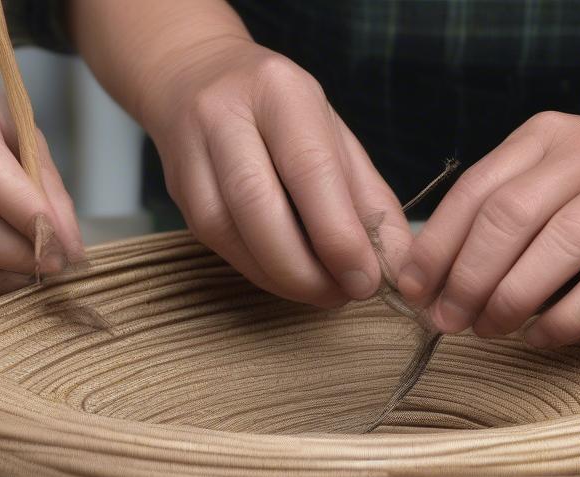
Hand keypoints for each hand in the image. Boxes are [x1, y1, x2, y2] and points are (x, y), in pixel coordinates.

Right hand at [137, 37, 409, 306]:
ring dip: (281, 278)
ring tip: (322, 292)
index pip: (310, 168)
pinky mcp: (179, 194)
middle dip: (306, 268)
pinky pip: (219, 246)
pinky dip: (260, 273)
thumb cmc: (281, 115)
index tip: (366, 280)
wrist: (193, 78)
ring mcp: (193, 155)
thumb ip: (369, 201)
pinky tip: (288, 278)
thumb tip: (400, 266)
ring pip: (230, 232)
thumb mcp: (333, 137)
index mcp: (280, 92)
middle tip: (342, 295)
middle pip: (259, 205)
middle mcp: (226, 116)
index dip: (339, 235)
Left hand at [398, 95, 579, 346]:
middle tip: (448, 322)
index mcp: (541, 139)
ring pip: (552, 248)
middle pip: (506, 219)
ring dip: (508, 300)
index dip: (435, 247)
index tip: (414, 291)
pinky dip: (562, 320)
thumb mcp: (549, 170)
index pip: (473, 192)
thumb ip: (498, 211)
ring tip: (487, 330)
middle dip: (465, 279)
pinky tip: (538, 338)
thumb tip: (432, 284)